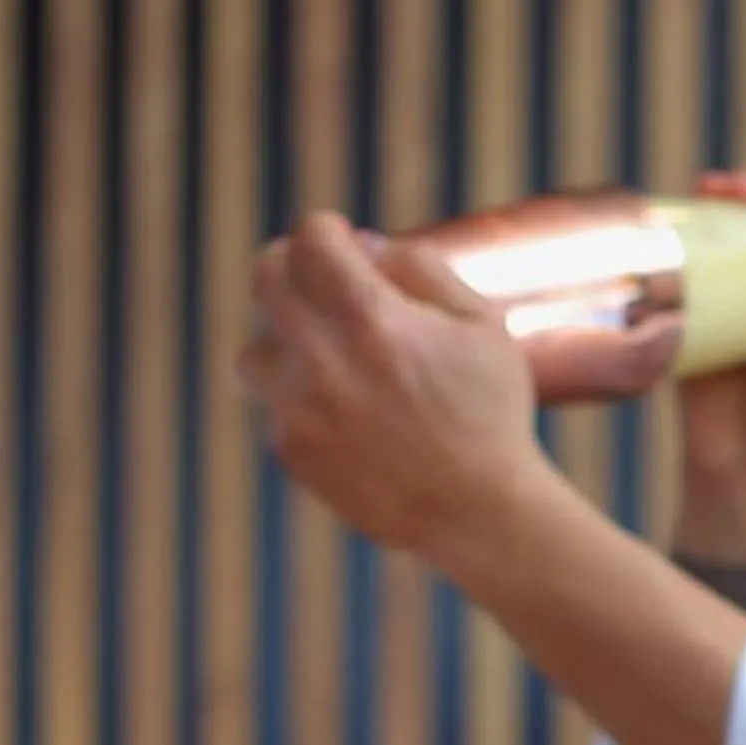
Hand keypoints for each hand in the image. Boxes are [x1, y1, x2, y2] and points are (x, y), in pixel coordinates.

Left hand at [235, 211, 553, 565]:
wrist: (479, 512)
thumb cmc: (490, 413)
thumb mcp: (482, 325)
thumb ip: (423, 268)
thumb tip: (367, 246)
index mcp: (371, 317)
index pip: (311, 238)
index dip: (330, 232)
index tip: (346, 244)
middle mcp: (321, 358)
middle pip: (267, 278)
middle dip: (296, 268)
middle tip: (324, 282)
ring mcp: (298, 409)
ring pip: (255, 349)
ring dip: (288, 343)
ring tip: (332, 359)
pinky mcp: (290, 451)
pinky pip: (275, 408)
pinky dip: (302, 402)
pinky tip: (349, 415)